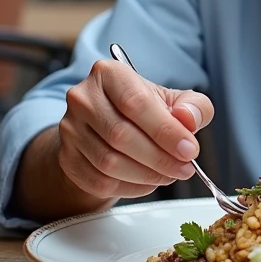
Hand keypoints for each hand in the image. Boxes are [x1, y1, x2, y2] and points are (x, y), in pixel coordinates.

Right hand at [57, 59, 214, 199]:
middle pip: (121, 135)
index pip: (135, 103)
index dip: (165, 130)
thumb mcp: (175, 101)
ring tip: (170, 174)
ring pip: (109, 162)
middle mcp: (83, 98)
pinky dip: (130, 187)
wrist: (108, 127)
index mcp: (109, 74)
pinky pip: (100, 181)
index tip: (189, 150)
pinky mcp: (67, 158)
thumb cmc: (144, 111)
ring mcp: (70, 129)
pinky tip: (148, 181)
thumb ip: (193, 107)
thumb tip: (188, 119)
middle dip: (160, 157)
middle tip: (184, 167)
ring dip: (147, 175)